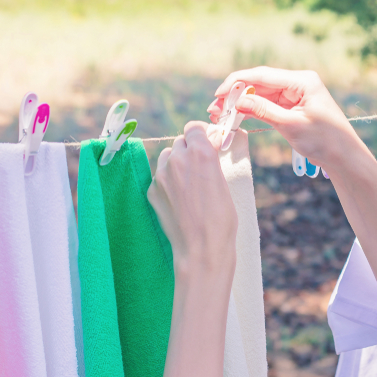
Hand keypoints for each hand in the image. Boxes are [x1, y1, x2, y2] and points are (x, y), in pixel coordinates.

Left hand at [148, 121, 237, 282]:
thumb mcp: (224, 181)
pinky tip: (179, 199)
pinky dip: (168, 182)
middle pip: (180, 142)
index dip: (200, 134)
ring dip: (176, 164)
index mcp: (201, 152)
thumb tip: (210, 144)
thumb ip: (211, 159)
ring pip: (167, 157)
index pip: (194, 128)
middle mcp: (178, 158)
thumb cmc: (221, 218)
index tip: (206, 142)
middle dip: (189, 150)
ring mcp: (161, 174)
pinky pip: (160, 176)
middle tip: (199, 167)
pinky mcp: (152, 190)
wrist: (201, 248)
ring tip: (188, 184)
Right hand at [208, 67, 363, 167]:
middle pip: (259, 83)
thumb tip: (237, 101)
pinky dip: (251, 112)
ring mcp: (294, 95)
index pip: (263, 75)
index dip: (237, 82)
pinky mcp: (291, 108)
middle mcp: (297, 83)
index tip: (218, 94)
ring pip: (260, 95)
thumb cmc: (325, 141)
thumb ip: (263, 111)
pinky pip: (266, 106)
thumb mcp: (291, 125)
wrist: (344, 157)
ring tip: (220, 115)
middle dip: (236, 95)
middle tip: (215, 108)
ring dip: (241, 104)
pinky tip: (235, 118)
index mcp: (302, 80)